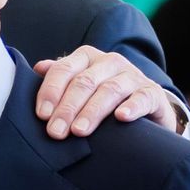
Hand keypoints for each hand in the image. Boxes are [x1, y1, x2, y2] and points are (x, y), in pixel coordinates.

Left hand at [34, 45, 177, 139]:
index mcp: (86, 57)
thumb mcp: (81, 84)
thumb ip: (60, 77)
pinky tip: (121, 118)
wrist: (147, 106)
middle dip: (67, 108)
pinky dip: (132, 107)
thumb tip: (37, 68)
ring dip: (92, 111)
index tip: (42, 115)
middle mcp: (109, 62)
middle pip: (84, 82)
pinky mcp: (152, 93)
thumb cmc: (103, 96)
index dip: (51, 92)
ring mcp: (132, 76)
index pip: (63, 70)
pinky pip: (142, 98)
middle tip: (56, 132)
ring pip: (110, 90)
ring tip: (79, 131)